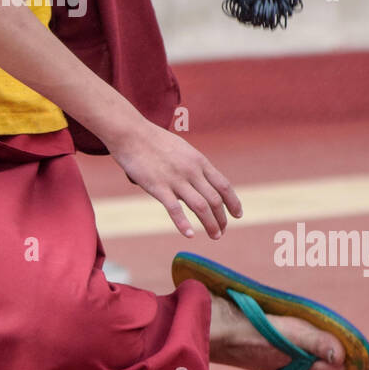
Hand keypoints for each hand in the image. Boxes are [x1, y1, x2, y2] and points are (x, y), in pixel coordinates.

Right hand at [108, 116, 242, 239]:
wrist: (130, 133)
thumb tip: (194, 180)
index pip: (223, 185)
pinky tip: (190, 234)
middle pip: (215, 199)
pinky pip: (175, 209)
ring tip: (215, 236)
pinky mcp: (158, 187)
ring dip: (211, 224)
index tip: (238, 214)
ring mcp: (175, 179)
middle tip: (222, 231)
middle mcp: (191, 171)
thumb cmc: (153, 140)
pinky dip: (184, 224)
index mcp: (198, 161)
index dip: (233, 202)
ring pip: (201, 207)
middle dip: (222, 218)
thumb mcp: (181, 149)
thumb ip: (191, 165)